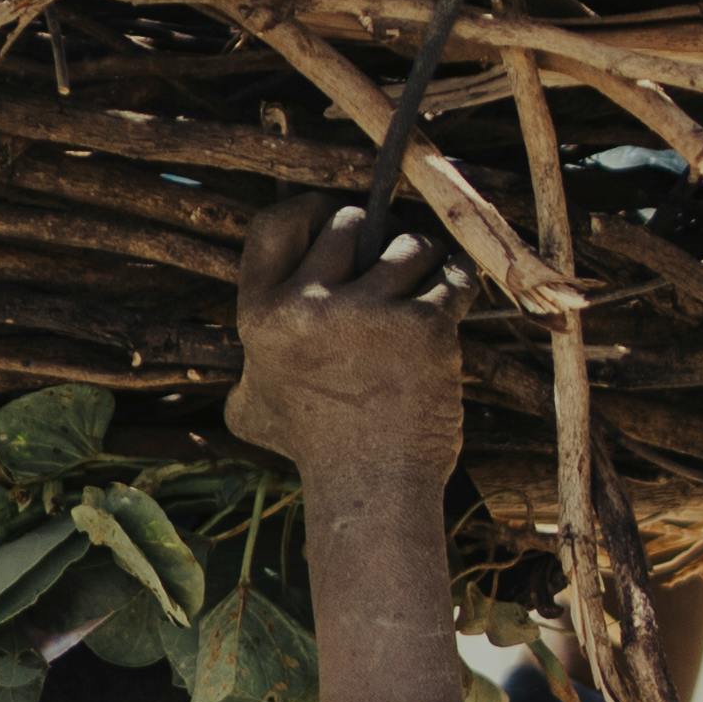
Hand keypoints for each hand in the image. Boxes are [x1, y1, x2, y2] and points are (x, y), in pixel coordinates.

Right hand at [226, 196, 465, 488]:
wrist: (370, 491)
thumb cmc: (315, 449)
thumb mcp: (252, 409)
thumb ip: (249, 372)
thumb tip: (243, 371)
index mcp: (261, 316)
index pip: (275, 224)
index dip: (309, 210)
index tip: (337, 217)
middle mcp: (306, 307)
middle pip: (350, 224)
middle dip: (378, 238)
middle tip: (394, 265)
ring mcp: (367, 314)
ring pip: (408, 244)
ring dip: (424, 259)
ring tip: (426, 286)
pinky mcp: (422, 327)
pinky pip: (452, 277)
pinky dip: (459, 282)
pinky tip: (456, 297)